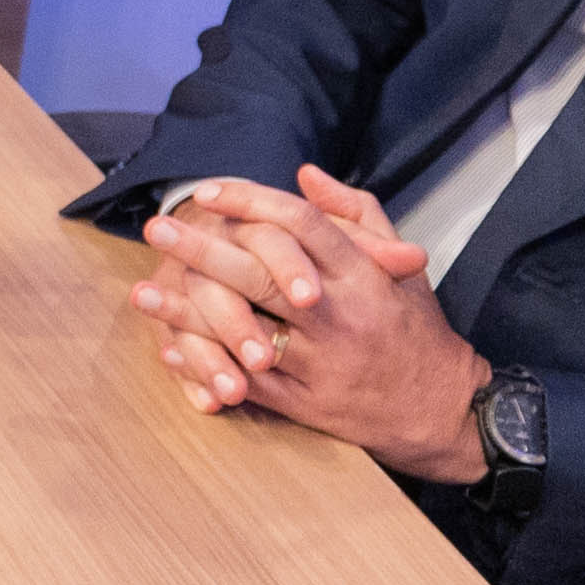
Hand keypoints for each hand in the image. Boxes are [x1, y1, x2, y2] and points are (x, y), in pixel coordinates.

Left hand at [128, 167, 493, 477]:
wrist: (441, 409)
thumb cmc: (416, 329)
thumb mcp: (402, 266)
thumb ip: (356, 215)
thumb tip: (305, 175)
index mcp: (363, 275)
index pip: (302, 225)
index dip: (253, 203)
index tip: (210, 191)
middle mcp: (339, 315)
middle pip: (262, 274)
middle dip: (204, 249)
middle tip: (157, 227)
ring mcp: (320, 362)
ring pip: (246, 331)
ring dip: (188, 312)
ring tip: (143, 291)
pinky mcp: (307, 404)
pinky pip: (249, 382)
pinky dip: (208, 364)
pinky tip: (171, 347)